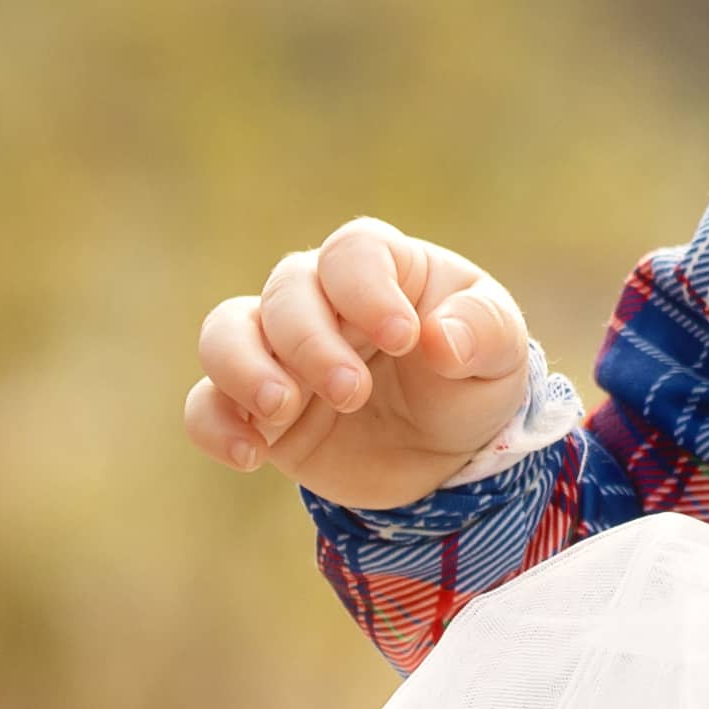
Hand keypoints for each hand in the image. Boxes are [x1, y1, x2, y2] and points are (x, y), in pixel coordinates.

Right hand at [185, 217, 536, 507]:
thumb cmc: (470, 378)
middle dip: (312, 343)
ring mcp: (279, 353)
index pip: (352, 252)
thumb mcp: (502, 354)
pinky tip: (250, 456)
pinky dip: (215, 425)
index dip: (367, 289)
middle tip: (353, 393)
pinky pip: (206, 404)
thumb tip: (441, 339)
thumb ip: (482, 332)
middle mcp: (320, 300)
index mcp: (381, 268)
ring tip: (281, 410)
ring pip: (226, 333)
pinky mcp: (255, 410)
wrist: (444, 453)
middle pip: (286, 293)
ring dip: (244, 368)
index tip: (404, 337)